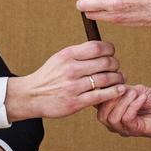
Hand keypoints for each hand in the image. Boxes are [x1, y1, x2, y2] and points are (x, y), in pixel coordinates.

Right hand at [5, 40, 125, 120]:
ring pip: (106, 79)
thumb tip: (104, 49)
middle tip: (116, 67)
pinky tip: (120, 89)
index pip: (97, 47)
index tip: (111, 53)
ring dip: (118, 78)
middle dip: (115, 64)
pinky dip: (115, 92)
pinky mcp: (75, 103)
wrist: (31, 96)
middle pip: (105, 62)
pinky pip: (101, 96)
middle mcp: (70, 69)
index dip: (110, 49)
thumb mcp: (60, 58)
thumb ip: (80, 53)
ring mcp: (73, 87)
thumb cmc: (49, 76)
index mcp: (67, 55)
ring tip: (120, 78)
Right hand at [97, 84, 150, 138]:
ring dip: (123, 102)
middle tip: (123, 88)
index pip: (97, 105)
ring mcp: (125, 128)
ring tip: (135, 94)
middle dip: (110, 99)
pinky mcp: (135, 131)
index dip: (99, 94)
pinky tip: (142, 98)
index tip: (108, 82)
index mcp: (113, 110)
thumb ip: (120, 91)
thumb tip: (106, 87)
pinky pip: (126, 119)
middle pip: (101, 115)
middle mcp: (116, 122)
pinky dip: (133, 106)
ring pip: (112, 118)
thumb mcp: (134, 90)